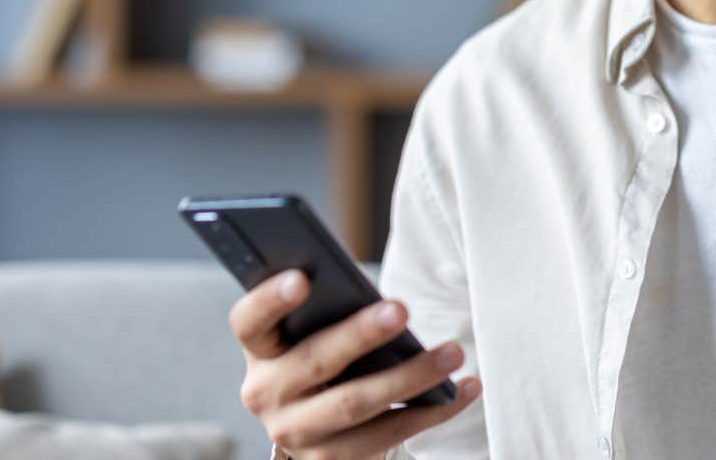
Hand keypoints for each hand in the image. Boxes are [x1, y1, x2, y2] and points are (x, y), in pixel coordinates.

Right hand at [231, 269, 481, 459]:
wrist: (315, 423)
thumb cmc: (323, 352)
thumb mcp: (311, 331)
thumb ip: (328, 310)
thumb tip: (379, 296)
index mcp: (259, 350)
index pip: (249, 320)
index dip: (271, 300)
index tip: (303, 278)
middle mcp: (266, 395)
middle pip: (315, 361)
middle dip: (361, 335)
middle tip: (402, 309)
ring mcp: (297, 434)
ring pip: (356, 404)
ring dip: (411, 377)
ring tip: (452, 353)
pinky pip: (388, 436)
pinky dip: (433, 410)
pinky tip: (466, 388)